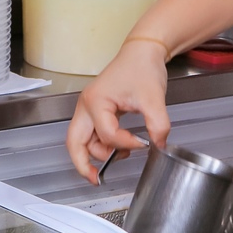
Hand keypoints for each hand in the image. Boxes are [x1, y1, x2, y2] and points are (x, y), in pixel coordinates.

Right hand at [65, 39, 170, 183]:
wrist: (142, 52)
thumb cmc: (141, 67)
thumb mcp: (154, 98)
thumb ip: (158, 125)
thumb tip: (158, 146)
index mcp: (96, 101)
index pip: (108, 134)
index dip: (127, 144)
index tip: (144, 143)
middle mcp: (86, 106)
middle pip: (74, 142)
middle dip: (83, 163)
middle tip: (96, 179)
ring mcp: (89, 108)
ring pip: (82, 141)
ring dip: (98, 153)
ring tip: (118, 157)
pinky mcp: (96, 110)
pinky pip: (91, 134)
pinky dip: (101, 145)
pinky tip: (116, 149)